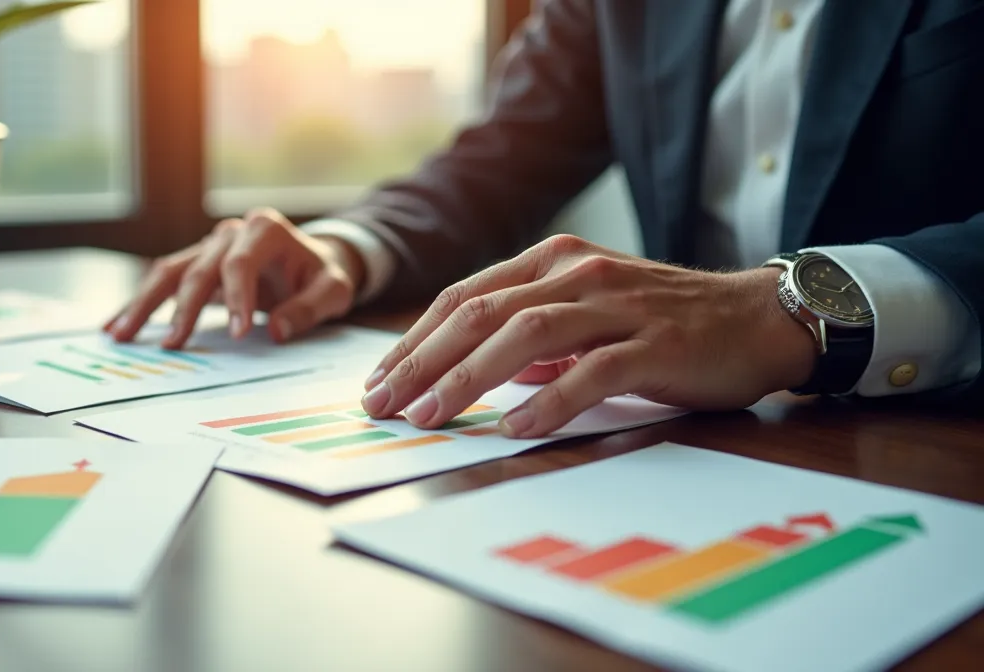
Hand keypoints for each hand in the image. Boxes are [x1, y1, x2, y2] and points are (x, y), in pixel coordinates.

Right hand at [107, 208, 365, 347]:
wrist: (315, 259)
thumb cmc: (323, 274)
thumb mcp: (334, 289)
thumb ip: (309, 308)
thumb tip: (277, 331)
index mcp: (265, 229)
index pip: (241, 263)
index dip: (237, 298)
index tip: (238, 334)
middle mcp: (231, 232)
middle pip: (198, 268)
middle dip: (183, 308)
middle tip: (173, 345)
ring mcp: (210, 246)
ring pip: (169, 271)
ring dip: (144, 304)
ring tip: (120, 335)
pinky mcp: (198, 263)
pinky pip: (164, 281)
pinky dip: (141, 303)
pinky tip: (117, 324)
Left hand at [359, 235, 817, 437]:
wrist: (757, 319)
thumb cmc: (665, 322)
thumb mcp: (588, 314)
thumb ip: (534, 335)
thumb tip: (476, 371)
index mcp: (553, 260)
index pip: (465, 297)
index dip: (415, 339)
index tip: (380, 380)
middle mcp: (578, 272)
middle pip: (481, 313)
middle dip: (423, 361)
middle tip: (385, 404)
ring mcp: (617, 304)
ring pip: (526, 334)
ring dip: (470, 378)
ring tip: (432, 416)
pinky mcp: (655, 342)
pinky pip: (592, 370)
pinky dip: (548, 399)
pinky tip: (515, 427)